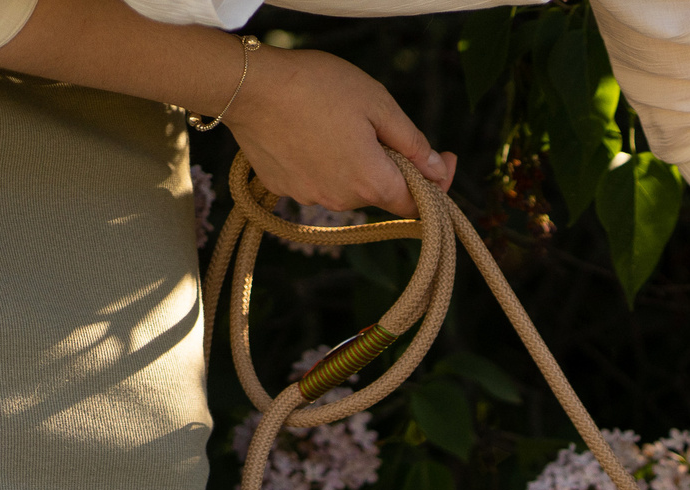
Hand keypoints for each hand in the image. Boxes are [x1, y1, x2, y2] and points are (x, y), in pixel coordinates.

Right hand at [227, 47, 453, 215]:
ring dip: (354, 163)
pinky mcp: (283, 187)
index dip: (436, 186)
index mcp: (372, 182)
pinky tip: (310, 131)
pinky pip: (315, 179)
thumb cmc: (316, 86)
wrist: (246, 84)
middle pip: (381, 192)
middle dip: (390, 165)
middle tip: (381, 126)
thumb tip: (436, 169)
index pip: (418, 204)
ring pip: (347, 186)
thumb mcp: (378, 104)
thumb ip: (412, 143)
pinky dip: (322, 162)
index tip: (443, 160)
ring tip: (337, 122)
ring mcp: (309, 197)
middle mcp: (342, 200)